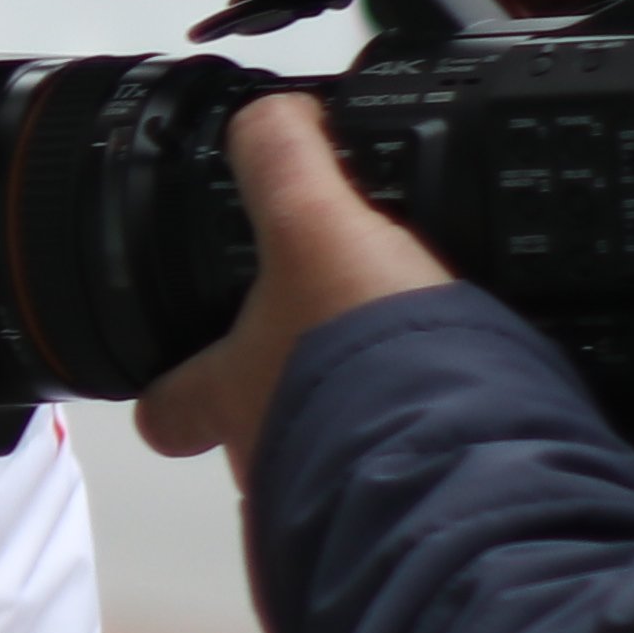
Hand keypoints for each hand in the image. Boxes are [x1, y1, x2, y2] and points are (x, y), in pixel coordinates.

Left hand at [131, 93, 461, 484]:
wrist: (458, 450)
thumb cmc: (364, 351)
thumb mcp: (316, 225)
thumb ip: (285, 159)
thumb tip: (270, 115)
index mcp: (231, 393)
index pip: (165, 409)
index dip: (166, 392)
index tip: (179, 372)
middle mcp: (270, 460)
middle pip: (251, 447)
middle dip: (283, 410)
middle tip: (329, 368)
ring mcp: (335, 500)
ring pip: (327, 475)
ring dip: (359, 437)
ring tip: (415, 392)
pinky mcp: (407, 517)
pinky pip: (401, 497)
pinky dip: (427, 466)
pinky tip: (468, 430)